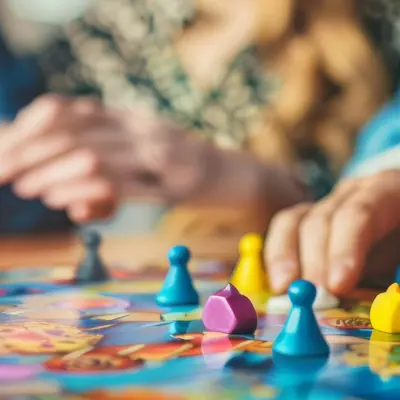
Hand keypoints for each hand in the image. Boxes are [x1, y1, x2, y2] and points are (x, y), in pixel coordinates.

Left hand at [0, 95, 215, 222]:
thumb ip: (109, 169)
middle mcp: (141, 127)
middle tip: (4, 171)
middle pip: (74, 131)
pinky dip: (82, 190)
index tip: (7, 146)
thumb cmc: (186, 170)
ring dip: (51, 171)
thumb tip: (64, 197)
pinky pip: (118, 183)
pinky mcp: (171, 180)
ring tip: (24, 186)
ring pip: (91, 154)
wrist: (235, 175)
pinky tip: (59, 198)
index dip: (33, 126)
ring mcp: (158, 151)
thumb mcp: (146, 158)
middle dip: (30, 152)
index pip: (71, 111)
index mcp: (131, 118)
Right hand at [265, 170, 399, 294]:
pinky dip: (276, 256)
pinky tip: (277, 280)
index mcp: (385, 191)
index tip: (338, 285)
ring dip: (285, 258)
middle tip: (312, 297)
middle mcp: (349, 193)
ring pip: (293, 223)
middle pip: (320, 220)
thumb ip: (396, 277)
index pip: (359, 214)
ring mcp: (324, 203)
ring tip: (284, 288)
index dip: (345, 249)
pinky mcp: (306, 218)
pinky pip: (283, 231)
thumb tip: (375, 302)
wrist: (398, 224)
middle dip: (314, 262)